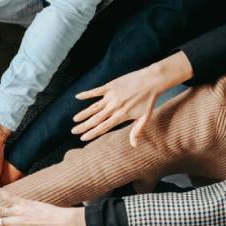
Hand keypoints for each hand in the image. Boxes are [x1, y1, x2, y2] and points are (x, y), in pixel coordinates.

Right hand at [73, 52, 192, 146]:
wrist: (151, 80)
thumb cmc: (149, 100)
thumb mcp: (145, 117)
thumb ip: (136, 131)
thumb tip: (134, 145)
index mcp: (121, 116)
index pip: (103, 127)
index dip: (92, 133)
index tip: (83, 139)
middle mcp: (114, 107)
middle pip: (95, 119)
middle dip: (83, 126)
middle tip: (73, 131)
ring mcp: (111, 96)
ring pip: (93, 107)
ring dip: (83, 114)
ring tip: (74, 120)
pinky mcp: (110, 86)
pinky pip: (95, 91)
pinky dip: (86, 94)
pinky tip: (77, 97)